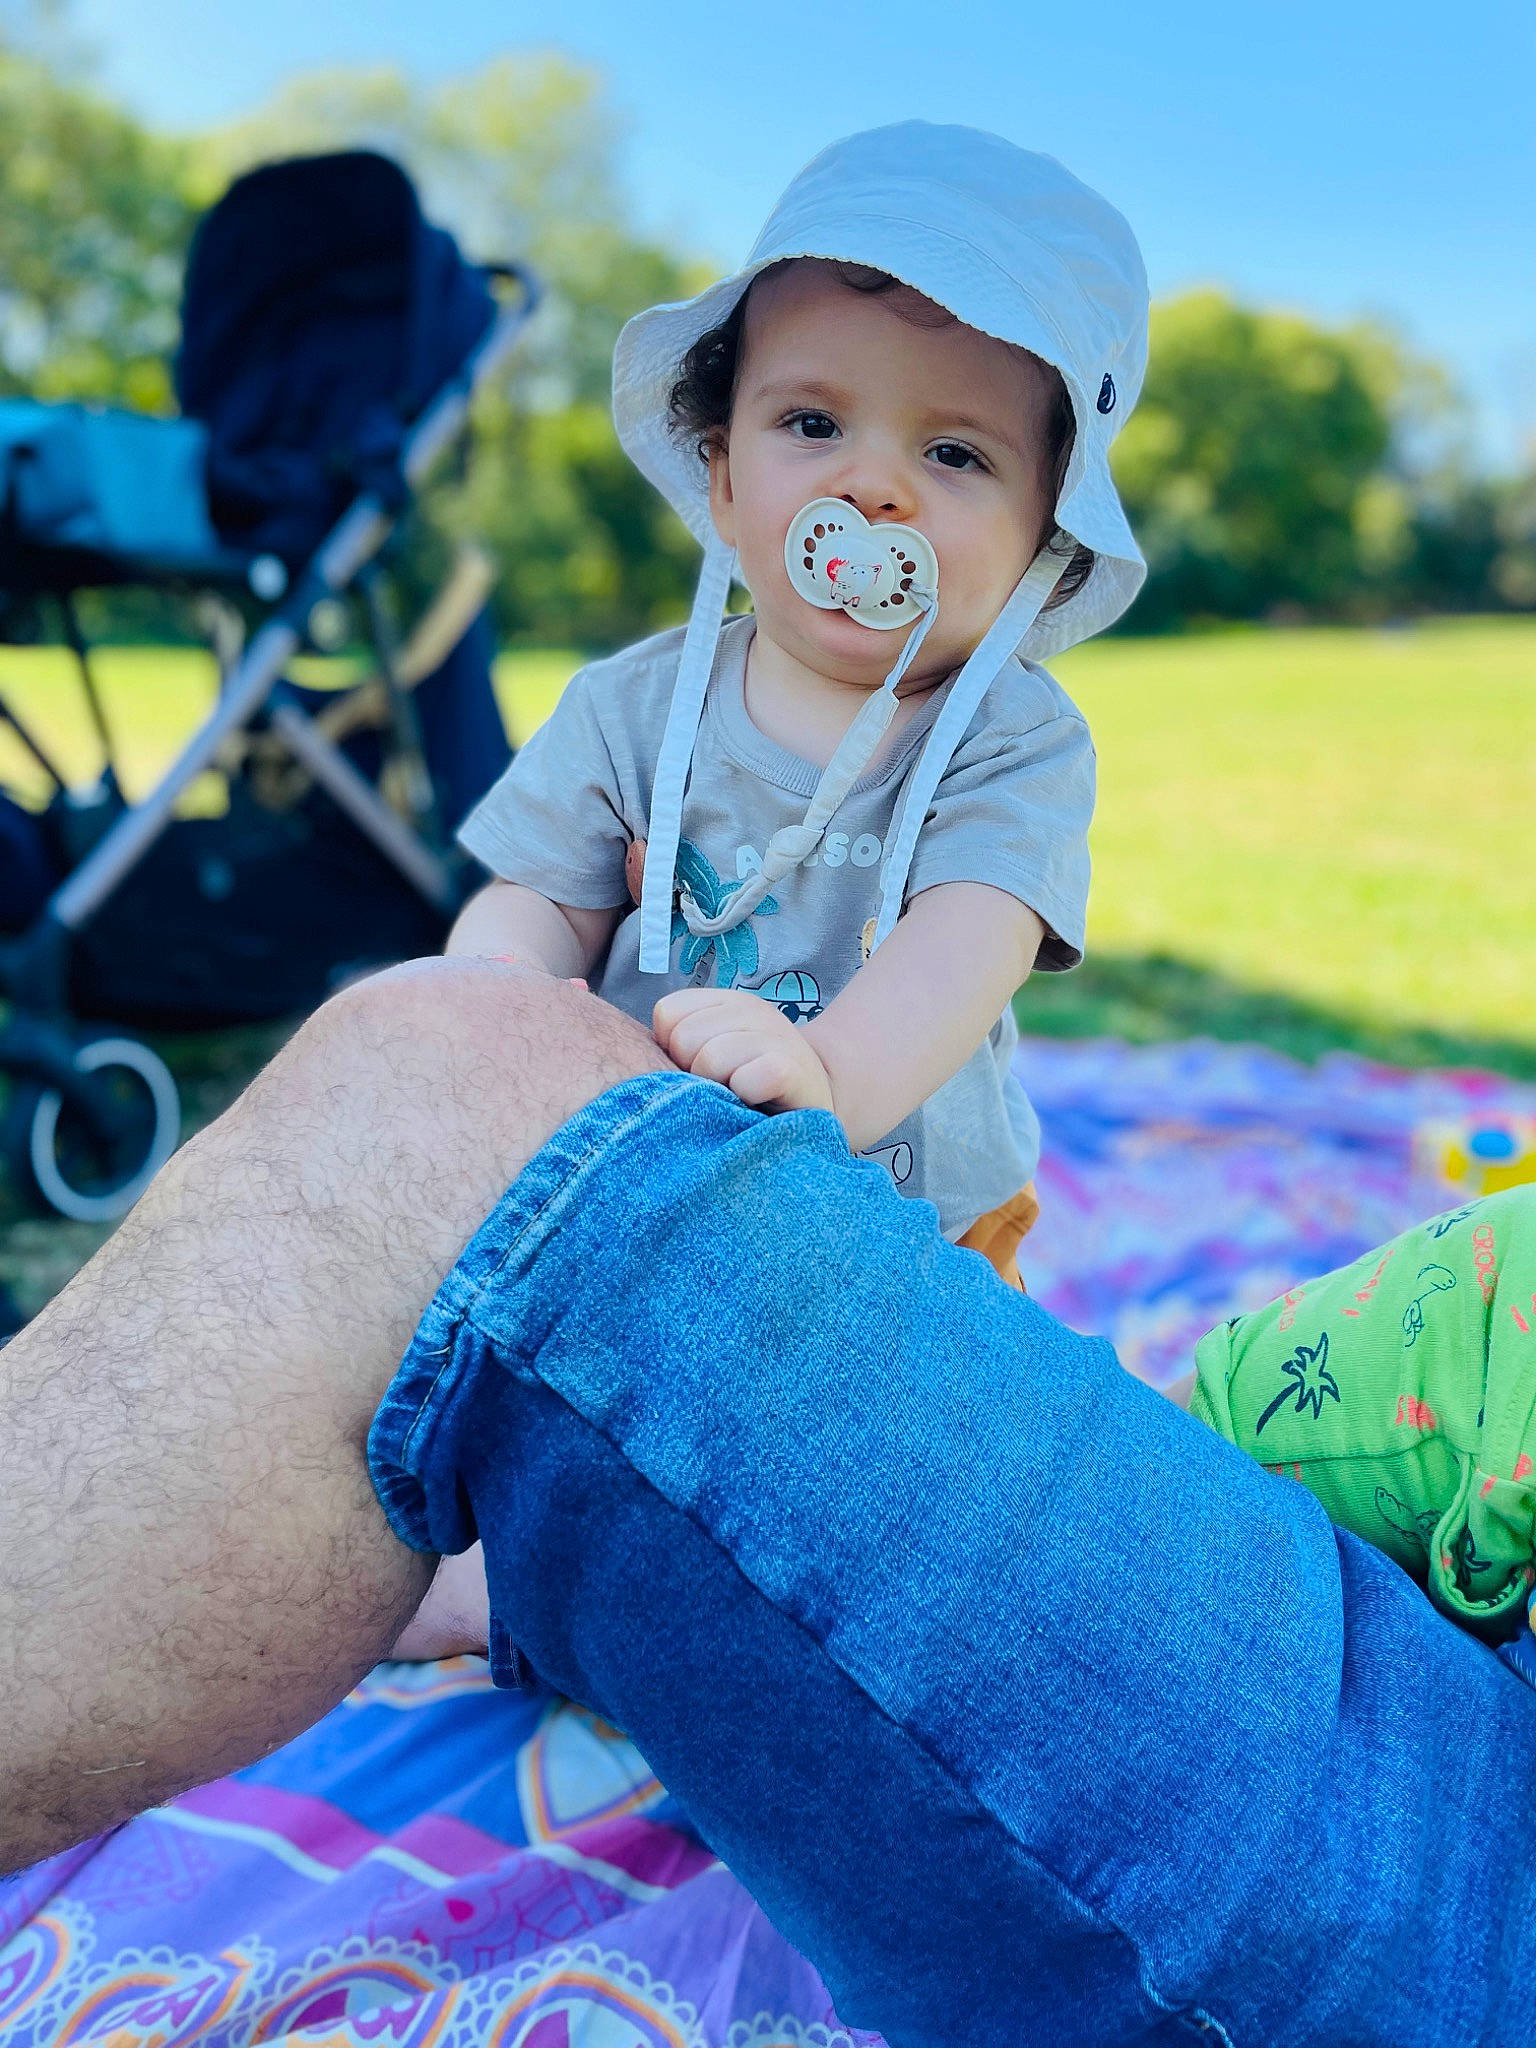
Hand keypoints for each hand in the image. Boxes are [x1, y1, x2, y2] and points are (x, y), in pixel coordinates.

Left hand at [653, 988, 834, 1115]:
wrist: (818, 1105)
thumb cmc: (754, 1084)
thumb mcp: (718, 1050)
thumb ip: (682, 1044)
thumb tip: (642, 1054)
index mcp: (727, 1003)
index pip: (667, 1013)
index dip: (672, 1048)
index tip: (698, 1068)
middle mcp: (751, 1010)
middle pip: (684, 1039)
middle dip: (694, 1072)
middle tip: (722, 1086)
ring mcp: (775, 1035)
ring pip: (711, 1059)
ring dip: (720, 1088)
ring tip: (740, 1096)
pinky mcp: (792, 1069)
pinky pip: (747, 1079)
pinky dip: (747, 1095)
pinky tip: (758, 1101)